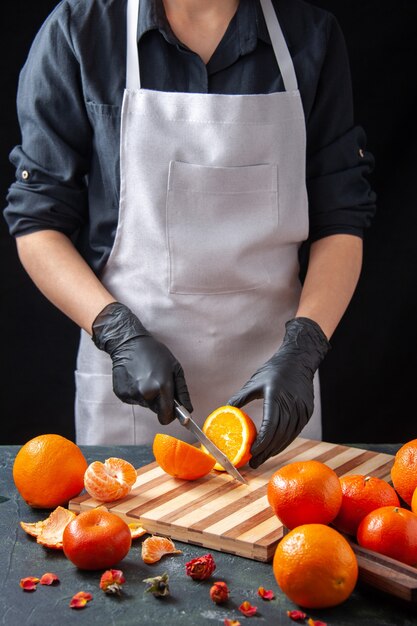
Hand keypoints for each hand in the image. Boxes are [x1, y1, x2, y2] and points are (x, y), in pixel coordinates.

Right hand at [92, 302, 191, 424]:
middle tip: (156, 382)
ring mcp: (132, 394)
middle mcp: (146, 393)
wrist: (129, 344)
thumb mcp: (175, 368)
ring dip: (147, 396)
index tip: (172, 410)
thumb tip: (188, 411)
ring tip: (145, 377)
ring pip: (145, 404)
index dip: (170, 415)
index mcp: (161, 387)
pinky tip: (135, 378)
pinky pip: (134, 399)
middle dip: (159, 401)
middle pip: (156, 410)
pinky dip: (136, 392)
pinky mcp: (121, 394)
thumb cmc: (155, 353)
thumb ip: (182, 392)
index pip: (166, 416)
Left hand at [227, 317, 329, 467]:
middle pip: (278, 435)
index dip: (261, 442)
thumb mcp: (255, 382)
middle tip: (254, 463)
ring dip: (275, 449)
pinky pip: (295, 431)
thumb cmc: (274, 370)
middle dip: (266, 451)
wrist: (299, 360)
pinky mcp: (307, 411)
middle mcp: (290, 404)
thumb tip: (226, 408)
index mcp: (275, 396)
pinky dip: (285, 441)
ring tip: (262, 458)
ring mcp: (301, 409)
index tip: (251, 452)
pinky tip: (275, 447)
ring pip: (288, 436)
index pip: (269, 426)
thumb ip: (241, 397)